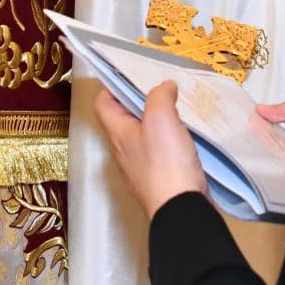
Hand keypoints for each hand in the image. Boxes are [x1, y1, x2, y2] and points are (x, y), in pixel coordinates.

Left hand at [95, 82, 207, 219]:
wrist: (180, 208)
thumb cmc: (165, 162)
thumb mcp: (161, 118)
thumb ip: (160, 96)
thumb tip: (164, 87)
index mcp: (118, 134)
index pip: (103, 105)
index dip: (111, 87)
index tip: (129, 76)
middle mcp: (123, 152)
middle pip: (122, 121)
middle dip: (136, 103)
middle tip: (158, 90)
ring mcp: (138, 169)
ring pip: (139, 137)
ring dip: (152, 123)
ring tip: (173, 111)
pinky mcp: (155, 181)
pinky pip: (155, 154)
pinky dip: (165, 142)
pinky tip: (182, 139)